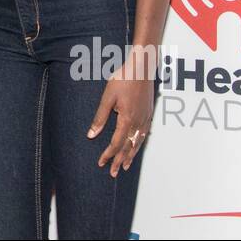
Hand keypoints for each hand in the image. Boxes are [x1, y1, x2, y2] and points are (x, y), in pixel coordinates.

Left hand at [88, 54, 153, 176]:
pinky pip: (144, 134)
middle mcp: (138, 123)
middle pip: (128, 147)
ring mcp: (145, 119)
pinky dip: (139, 144)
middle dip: (119, 161)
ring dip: (131, 156)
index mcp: (126, 120)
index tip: (101, 163)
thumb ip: (100, 118)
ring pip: (138, 143)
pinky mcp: (149, 114)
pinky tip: (137, 146)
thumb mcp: (107, 98)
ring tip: (125, 166)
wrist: (142, 68)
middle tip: (113, 173)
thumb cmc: (123, 79)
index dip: (108, 155)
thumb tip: (91, 135)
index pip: (116, 144)